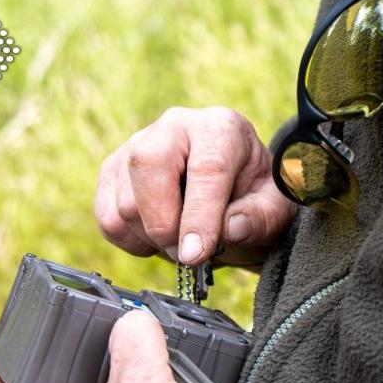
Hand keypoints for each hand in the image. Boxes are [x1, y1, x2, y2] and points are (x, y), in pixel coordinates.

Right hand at [94, 106, 296, 266]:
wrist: (233, 192)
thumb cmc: (255, 197)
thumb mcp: (275, 208)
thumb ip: (261, 218)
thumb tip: (231, 228)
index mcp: (220, 128)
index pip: (205, 168)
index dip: (199, 216)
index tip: (196, 254)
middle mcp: (174, 126)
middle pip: (147, 167)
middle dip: (164, 224)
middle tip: (189, 256)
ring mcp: (136, 145)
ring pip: (124, 200)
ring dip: (151, 239)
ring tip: (182, 244)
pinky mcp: (113, 171)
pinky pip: (107, 216)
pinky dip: (131, 241)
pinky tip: (158, 240)